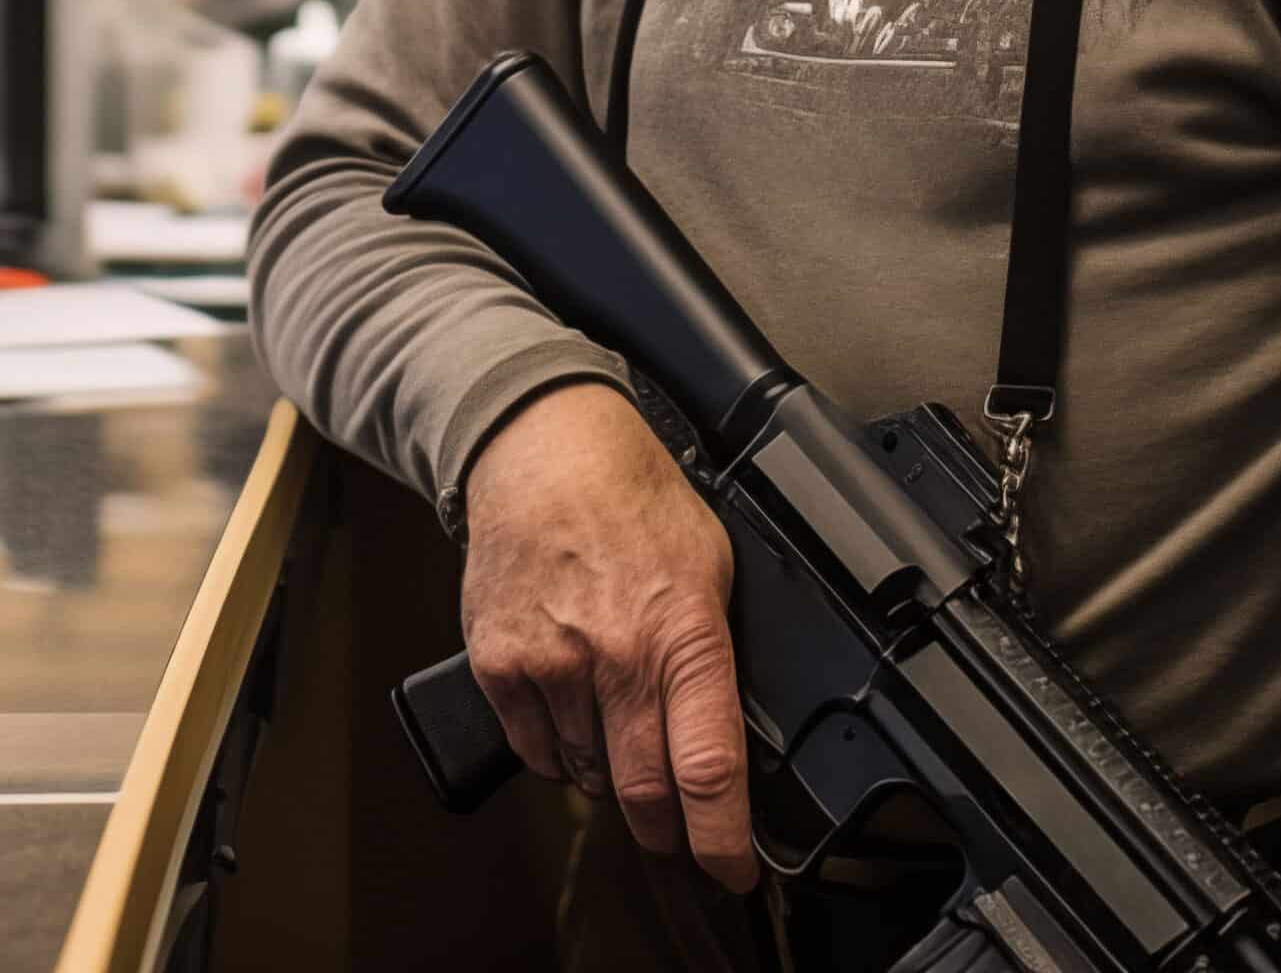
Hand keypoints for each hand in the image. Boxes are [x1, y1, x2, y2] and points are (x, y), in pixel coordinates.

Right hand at [460, 381, 755, 891]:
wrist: (547, 455)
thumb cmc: (638, 501)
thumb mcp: (714, 564)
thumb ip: (717, 650)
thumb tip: (729, 725)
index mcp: (683, 630)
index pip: (706, 763)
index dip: (722, 836)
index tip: (733, 871)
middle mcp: (617, 658)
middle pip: (644, 792)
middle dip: (668, 830)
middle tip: (684, 836)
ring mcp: (551, 667)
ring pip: (587, 776)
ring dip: (613, 778)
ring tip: (626, 731)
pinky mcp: (500, 669)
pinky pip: (535, 751)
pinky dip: (560, 753)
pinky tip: (577, 713)